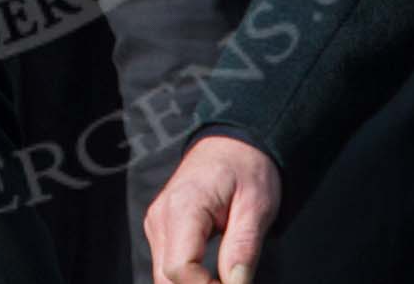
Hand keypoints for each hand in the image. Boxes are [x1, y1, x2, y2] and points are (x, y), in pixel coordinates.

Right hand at [142, 134, 280, 283]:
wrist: (232, 144)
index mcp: (183, 207)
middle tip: (234, 283)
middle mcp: (161, 217)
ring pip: (163, 277)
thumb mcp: (257, 206)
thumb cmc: (247, 169)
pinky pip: (168, 266)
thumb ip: (243, 247)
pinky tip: (212, 279)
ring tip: (225, 281)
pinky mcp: (161, 230)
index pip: (179, 268)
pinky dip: (188, 280)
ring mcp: (157, 224)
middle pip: (165, 278)